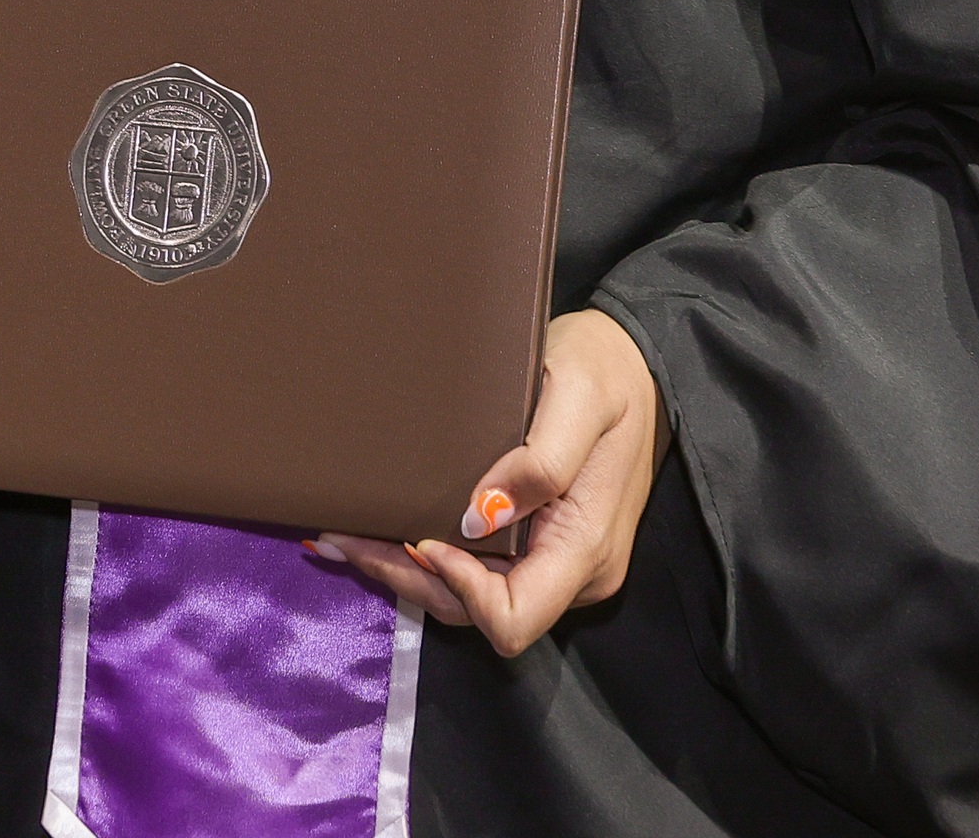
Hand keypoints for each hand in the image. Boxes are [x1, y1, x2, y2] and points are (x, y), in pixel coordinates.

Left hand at [312, 308, 660, 655]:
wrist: (635, 361)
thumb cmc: (606, 371)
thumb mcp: (579, 397)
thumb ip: (541, 463)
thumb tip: (478, 520)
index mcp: (586, 549)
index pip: (512, 617)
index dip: (459, 590)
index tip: (420, 538)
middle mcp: (573, 574)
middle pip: (478, 614)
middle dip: (409, 579)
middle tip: (342, 536)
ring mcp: (557, 564)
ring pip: (470, 599)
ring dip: (409, 571)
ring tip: (347, 534)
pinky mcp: (541, 546)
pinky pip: (481, 571)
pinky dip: (430, 557)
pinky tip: (386, 528)